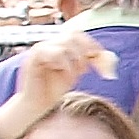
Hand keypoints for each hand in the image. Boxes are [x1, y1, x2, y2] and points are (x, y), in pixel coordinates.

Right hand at [0, 27, 117, 138]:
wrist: (37, 104)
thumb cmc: (54, 88)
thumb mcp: (75, 72)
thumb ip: (87, 61)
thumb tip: (106, 55)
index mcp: (57, 45)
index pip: (77, 34)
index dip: (92, 43)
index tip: (102, 56)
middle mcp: (48, 44)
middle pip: (72, 35)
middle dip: (86, 51)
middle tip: (87, 69)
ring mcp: (39, 50)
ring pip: (65, 45)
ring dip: (75, 61)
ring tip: (73, 75)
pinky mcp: (33, 58)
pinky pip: (54, 53)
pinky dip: (64, 64)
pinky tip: (62, 74)